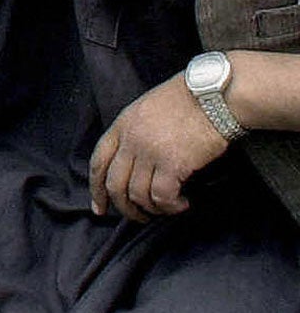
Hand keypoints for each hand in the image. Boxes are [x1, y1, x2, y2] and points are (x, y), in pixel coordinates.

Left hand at [88, 75, 230, 221]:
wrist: (215, 94)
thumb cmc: (189, 99)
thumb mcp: (149, 108)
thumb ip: (135, 132)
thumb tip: (135, 163)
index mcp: (122, 124)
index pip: (99, 161)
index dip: (96, 188)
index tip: (100, 208)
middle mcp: (131, 139)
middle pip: (114, 184)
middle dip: (124, 207)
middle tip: (140, 217)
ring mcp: (149, 151)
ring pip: (137, 195)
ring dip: (151, 209)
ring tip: (168, 208)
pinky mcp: (172, 163)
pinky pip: (161, 197)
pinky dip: (170, 206)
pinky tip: (182, 203)